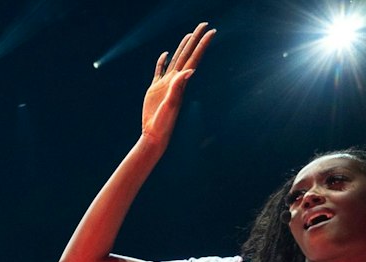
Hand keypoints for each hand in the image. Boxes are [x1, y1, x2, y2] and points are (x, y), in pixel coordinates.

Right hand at [141, 23, 213, 146]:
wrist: (154, 133)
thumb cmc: (164, 122)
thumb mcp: (171, 103)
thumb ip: (178, 86)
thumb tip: (190, 70)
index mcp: (181, 81)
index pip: (194, 58)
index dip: (202, 44)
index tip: (211, 31)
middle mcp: (175, 80)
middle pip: (187, 54)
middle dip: (195, 39)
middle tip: (203, 24)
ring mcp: (165, 84)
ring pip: (175, 60)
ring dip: (183, 47)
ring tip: (188, 35)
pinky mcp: (155, 89)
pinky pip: (159, 70)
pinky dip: (162, 61)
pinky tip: (165, 54)